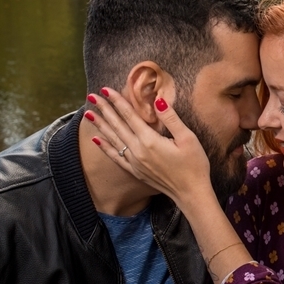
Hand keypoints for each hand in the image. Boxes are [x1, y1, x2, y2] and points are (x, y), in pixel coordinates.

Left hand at [86, 88, 215, 210]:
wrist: (191, 193)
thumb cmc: (194, 165)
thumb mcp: (188, 138)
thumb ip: (171, 118)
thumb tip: (158, 100)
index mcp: (150, 140)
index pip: (130, 116)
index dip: (118, 101)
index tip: (106, 89)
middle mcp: (138, 151)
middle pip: (118, 125)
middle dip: (105, 109)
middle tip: (92, 96)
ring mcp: (135, 162)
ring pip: (114, 139)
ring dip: (101, 125)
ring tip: (88, 113)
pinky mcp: (136, 171)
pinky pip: (116, 157)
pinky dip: (105, 147)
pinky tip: (97, 139)